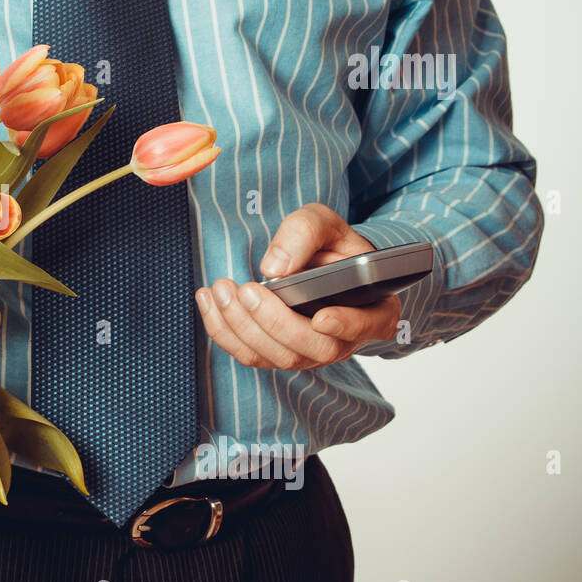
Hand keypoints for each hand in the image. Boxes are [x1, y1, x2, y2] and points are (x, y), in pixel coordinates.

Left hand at [195, 203, 400, 370]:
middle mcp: (343, 340)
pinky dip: (224, 330)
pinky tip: (208, 299)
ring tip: (220, 289)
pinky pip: (250, 354)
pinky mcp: (277, 353)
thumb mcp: (325, 225)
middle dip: (274, 322)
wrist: (319, 265)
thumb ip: (305, 233)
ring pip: (277, 357)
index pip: (366, 326)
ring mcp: (310, 353)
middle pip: (313, 348)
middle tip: (247, 290)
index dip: (346, 326)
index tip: (322, 318)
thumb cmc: (330, 246)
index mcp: (373, 310)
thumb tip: (274, 268)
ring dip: (242, 326)